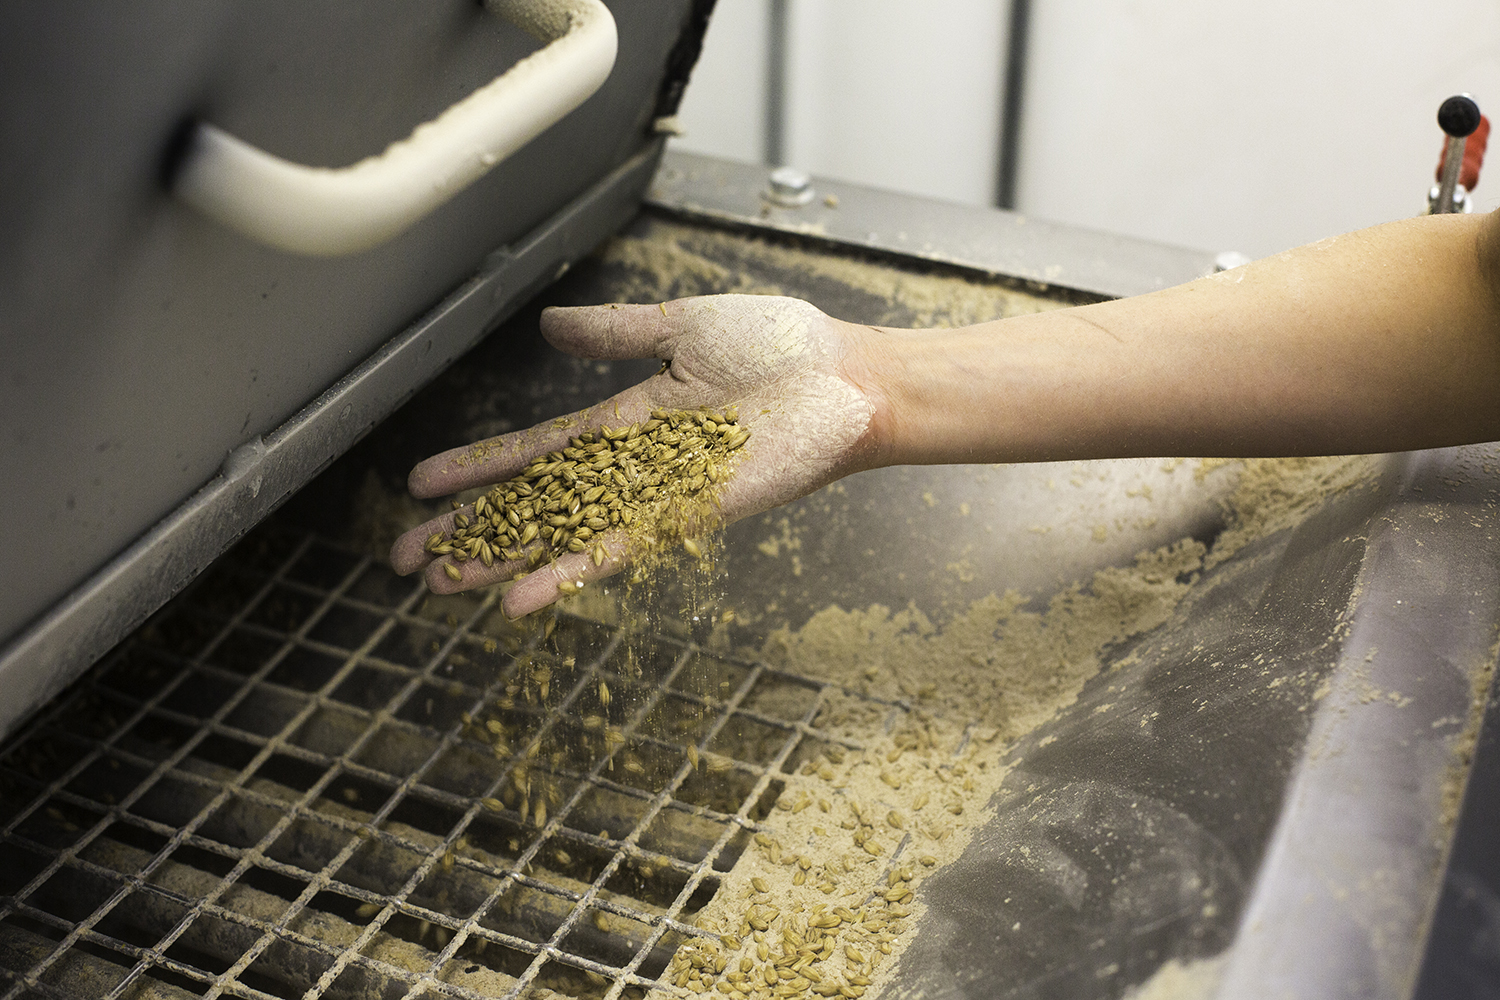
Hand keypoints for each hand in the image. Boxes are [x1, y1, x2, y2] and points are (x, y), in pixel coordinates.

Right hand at [389, 294, 882, 617]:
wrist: (846, 379)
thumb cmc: (780, 349)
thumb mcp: (680, 326)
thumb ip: (613, 333)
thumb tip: (549, 327)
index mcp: (625, 419)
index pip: (534, 451)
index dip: (477, 468)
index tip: (422, 486)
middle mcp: (631, 466)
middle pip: (533, 504)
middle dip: (472, 531)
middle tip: (409, 559)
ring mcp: (656, 496)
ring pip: (561, 535)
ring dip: (502, 561)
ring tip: (442, 585)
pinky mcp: (687, 517)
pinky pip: (616, 551)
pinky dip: (565, 575)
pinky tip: (517, 602)